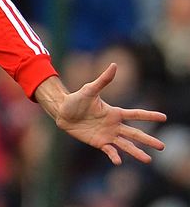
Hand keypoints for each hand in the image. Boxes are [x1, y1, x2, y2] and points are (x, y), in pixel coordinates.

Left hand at [39, 63, 166, 164]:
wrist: (62, 112)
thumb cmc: (76, 99)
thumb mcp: (90, 90)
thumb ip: (103, 80)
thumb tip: (114, 65)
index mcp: (115, 112)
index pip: (136, 114)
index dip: (149, 115)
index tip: (164, 117)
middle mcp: (114, 125)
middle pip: (135, 133)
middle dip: (148, 140)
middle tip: (162, 146)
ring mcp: (107, 135)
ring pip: (126, 145)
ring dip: (136, 152)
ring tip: (148, 160)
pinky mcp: (99, 143)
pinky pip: (109, 151)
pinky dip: (114, 156)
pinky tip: (118, 162)